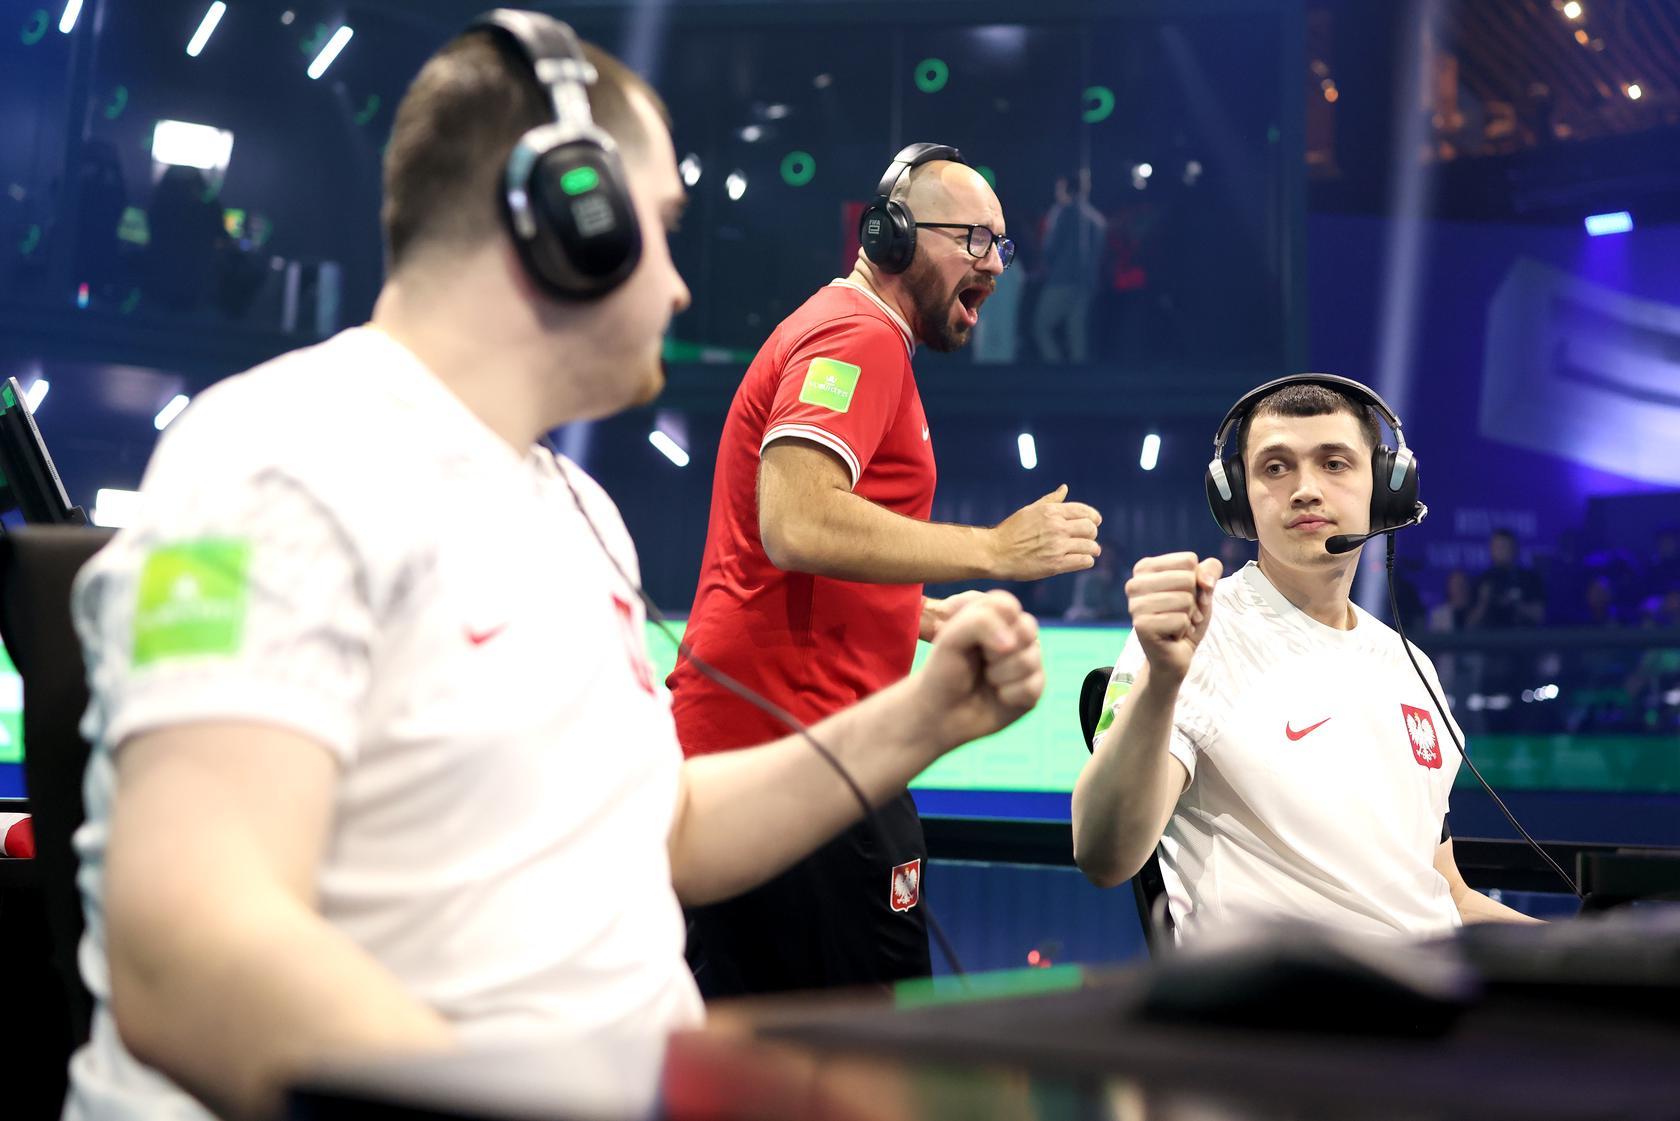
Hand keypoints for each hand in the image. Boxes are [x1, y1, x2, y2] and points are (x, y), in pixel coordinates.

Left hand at [911, 591, 1043, 752]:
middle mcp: (1016, 634)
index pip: (1007, 605)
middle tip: (979, 659)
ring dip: (999, 674)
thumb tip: (1012, 644)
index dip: (987, 624)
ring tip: (986, 679)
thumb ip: (981, 622)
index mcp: (996, 614)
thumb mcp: (951, 637)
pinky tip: (998, 697)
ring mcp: (1028, 660)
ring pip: (1030, 659)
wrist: (941, 713)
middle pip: (1027, 628)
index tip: (963, 638)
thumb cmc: (944, 670)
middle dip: (996, 650)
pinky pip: (1032, 687)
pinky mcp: (1034, 688)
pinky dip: (1008, 695)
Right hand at [989, 484, 1101, 579]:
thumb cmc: (1010, 531)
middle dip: (1092, 534)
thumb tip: (1064, 488)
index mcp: (1051, 512)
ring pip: (1090, 546)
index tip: (1095, 523)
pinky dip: (1086, 561)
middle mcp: (1057, 527)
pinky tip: (1082, 560)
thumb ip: (1050, 500)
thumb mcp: (1030, 510)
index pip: (1084, 511)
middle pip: (1090, 528)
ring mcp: (1057, 546)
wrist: (995, 553)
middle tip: (1089, 539)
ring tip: (1090, 552)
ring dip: (1092, 549)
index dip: (1094, 517)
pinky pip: (1083, 561)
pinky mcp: (1056, 564)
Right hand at [1124, 553, 1221, 681]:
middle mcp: (1134, 583)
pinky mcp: (1141, 625)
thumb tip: (1206, 582)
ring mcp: (1135, 605)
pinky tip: (1172, 635)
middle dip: (1194, 600)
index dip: (1196, 580)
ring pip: (1185, 600)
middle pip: (1187, 578)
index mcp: (1145, 567)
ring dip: (1189, 616)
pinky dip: (1184, 630)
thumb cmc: (1186, 617)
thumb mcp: (1203, 588)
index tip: (1185, 596)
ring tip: (1177, 624)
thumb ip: (1209, 570)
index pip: (1188, 560)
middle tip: (1182, 613)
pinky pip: (1181, 620)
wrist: (1175, 655)